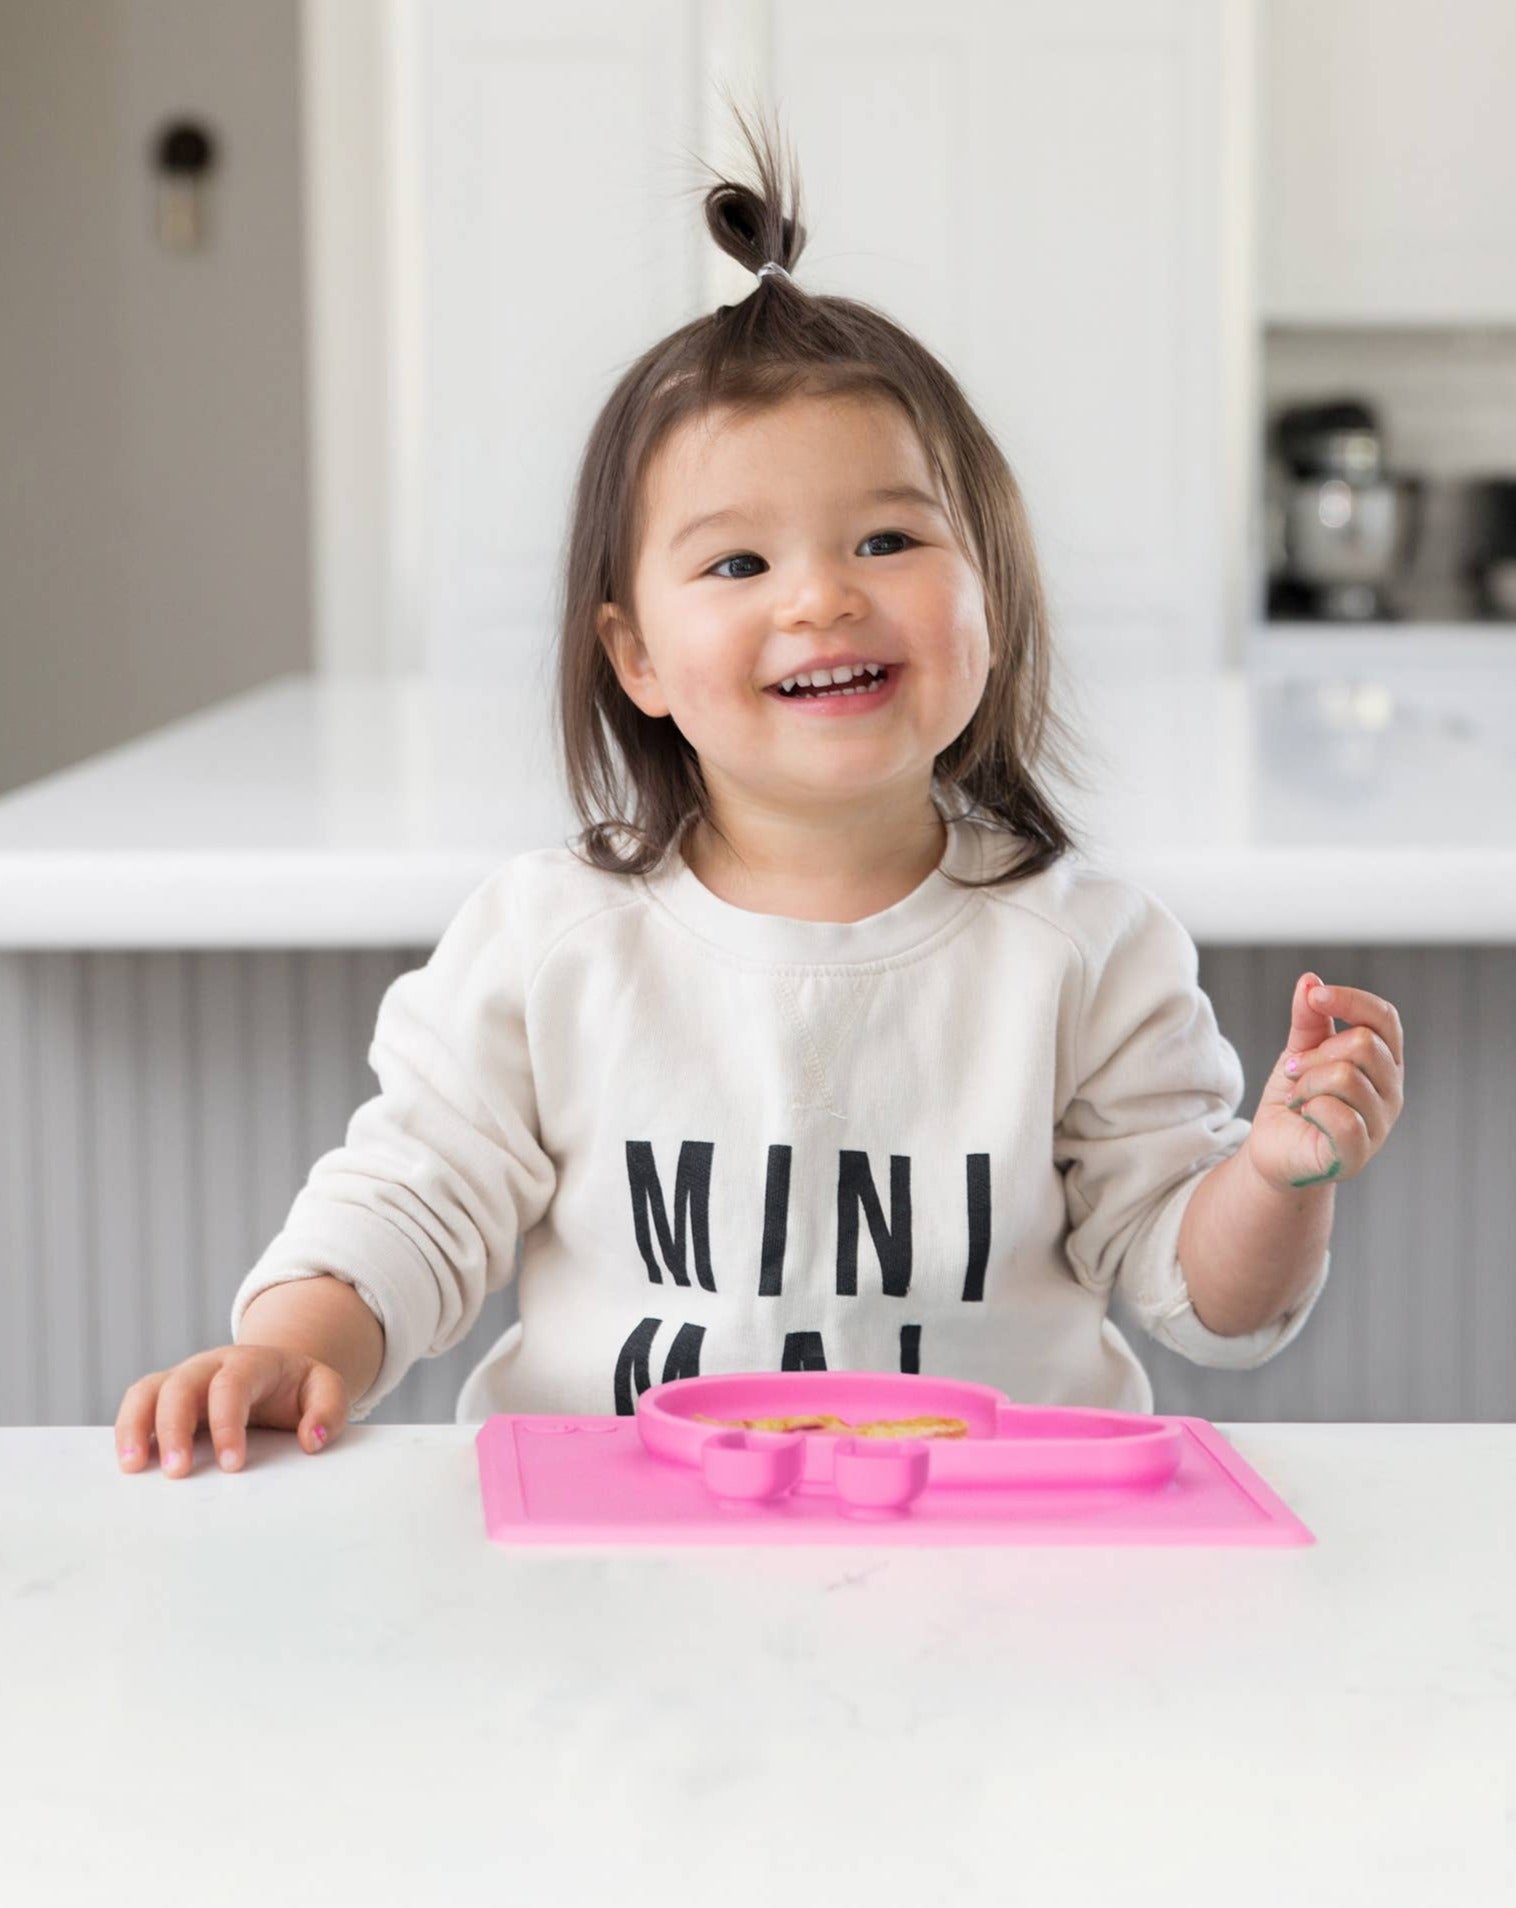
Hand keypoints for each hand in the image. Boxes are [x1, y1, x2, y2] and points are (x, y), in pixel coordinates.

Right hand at [114, 1344, 351, 1477]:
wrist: (276, 1374)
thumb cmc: (298, 1389)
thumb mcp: (326, 1390)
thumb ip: (328, 1410)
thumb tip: (311, 1440)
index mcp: (251, 1362)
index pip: (232, 1385)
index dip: (227, 1422)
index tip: (232, 1465)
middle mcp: (210, 1366)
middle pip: (181, 1386)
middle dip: (175, 1429)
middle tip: (177, 1473)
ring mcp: (183, 1380)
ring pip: (147, 1391)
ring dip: (135, 1427)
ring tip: (133, 1468)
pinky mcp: (164, 1398)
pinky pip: (137, 1406)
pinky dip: (127, 1430)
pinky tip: (129, 1463)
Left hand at [1245, 972, 1405, 1190]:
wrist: (1272, 1149)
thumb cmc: (1294, 1100)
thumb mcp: (1298, 1051)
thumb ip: (1308, 1019)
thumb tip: (1310, 980)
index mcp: (1384, 1062)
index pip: (1385, 1018)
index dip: (1351, 1000)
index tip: (1314, 997)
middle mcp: (1391, 1091)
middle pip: (1364, 1044)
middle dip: (1315, 1053)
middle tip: (1293, 1071)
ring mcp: (1379, 1124)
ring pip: (1347, 1076)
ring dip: (1307, 1083)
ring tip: (1298, 1098)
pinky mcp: (1357, 1154)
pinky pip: (1341, 1117)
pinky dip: (1312, 1108)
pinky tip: (1306, 1116)